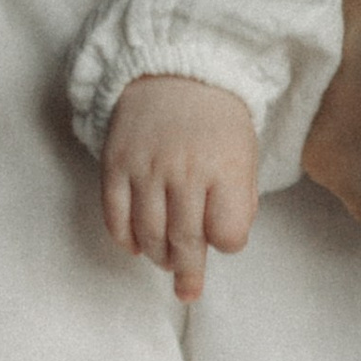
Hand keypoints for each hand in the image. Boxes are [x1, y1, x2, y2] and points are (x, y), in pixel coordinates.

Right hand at [101, 76, 259, 299]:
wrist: (174, 70)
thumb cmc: (217, 120)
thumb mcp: (244, 153)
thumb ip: (239, 199)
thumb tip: (222, 243)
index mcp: (224, 167)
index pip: (228, 232)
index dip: (227, 242)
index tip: (224, 237)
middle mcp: (185, 170)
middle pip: (185, 240)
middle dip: (188, 271)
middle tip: (189, 289)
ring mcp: (146, 167)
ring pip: (149, 234)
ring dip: (158, 256)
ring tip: (166, 260)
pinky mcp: (116, 164)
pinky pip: (116, 216)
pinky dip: (125, 239)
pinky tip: (136, 246)